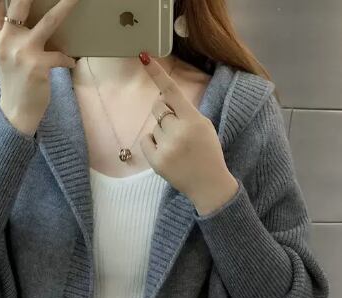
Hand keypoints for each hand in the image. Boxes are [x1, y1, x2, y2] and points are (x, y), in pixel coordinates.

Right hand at [0, 0, 78, 135]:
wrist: (17, 112)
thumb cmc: (14, 81)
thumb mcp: (5, 54)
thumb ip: (10, 33)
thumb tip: (27, 16)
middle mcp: (7, 40)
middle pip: (19, 3)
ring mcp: (23, 52)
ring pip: (48, 22)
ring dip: (65, 7)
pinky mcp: (38, 66)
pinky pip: (60, 55)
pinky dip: (67, 58)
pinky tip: (71, 62)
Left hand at [138, 52, 238, 215]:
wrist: (209, 184)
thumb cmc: (208, 152)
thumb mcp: (204, 127)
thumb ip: (186, 112)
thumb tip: (163, 97)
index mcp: (194, 120)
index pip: (172, 91)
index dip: (158, 74)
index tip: (144, 57)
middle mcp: (179, 132)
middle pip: (159, 108)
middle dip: (163, 111)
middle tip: (175, 125)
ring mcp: (166, 148)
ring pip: (154, 126)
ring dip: (162, 132)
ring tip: (177, 146)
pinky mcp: (156, 162)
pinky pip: (146, 141)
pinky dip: (153, 144)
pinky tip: (166, 152)